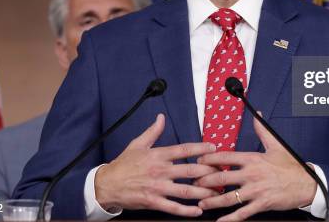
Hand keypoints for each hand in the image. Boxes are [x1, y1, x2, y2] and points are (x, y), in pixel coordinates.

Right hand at [94, 113, 218, 216]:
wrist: (106, 184)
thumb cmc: (123, 164)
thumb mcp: (137, 144)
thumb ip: (153, 131)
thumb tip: (161, 117)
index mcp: (158, 155)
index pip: (184, 149)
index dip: (200, 148)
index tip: (214, 148)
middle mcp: (160, 170)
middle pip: (190, 170)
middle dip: (208, 172)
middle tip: (222, 173)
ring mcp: (157, 187)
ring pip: (185, 190)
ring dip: (203, 192)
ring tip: (216, 193)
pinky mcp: (152, 202)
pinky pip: (172, 207)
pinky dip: (186, 210)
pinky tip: (198, 211)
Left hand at [194, 114, 316, 220]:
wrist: (307, 184)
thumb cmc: (290, 165)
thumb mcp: (276, 145)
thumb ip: (263, 130)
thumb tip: (257, 113)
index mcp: (253, 159)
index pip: (226, 157)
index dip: (209, 159)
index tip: (198, 161)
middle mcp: (252, 174)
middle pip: (222, 178)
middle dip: (205, 181)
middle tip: (194, 183)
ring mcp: (256, 191)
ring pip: (229, 197)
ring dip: (213, 201)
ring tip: (201, 203)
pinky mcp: (262, 204)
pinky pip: (242, 213)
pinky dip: (230, 219)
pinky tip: (219, 221)